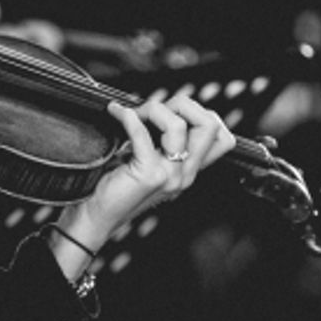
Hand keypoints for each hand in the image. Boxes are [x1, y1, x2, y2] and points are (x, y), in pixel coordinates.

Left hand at [52, 94, 234, 275]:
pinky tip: (117, 114)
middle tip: (152, 109)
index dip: (201, 114)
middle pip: (209, 124)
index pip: (222, 137)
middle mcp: (185, 174)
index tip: (172, 111)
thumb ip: (163, 142)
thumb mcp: (149, 163)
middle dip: (180, 105)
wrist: (98, 216)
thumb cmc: (117, 187)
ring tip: (132, 114)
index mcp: (189, 171)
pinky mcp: (148, 175)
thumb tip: (161, 107)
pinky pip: (142, 133)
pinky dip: (128, 117)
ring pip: (178, 125)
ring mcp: (169, 176)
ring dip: (153, 109)